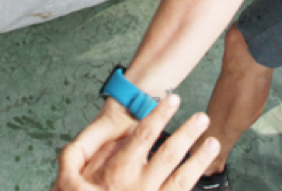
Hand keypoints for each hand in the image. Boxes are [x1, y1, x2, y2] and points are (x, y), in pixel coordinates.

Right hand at [55, 95, 218, 190]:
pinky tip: (204, 173)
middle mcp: (139, 186)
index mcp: (119, 171)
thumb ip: (75, 156)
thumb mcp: (69, 179)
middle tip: (202, 117)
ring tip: (212, 143)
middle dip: (187, 133)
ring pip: (182, 179)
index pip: (144, 135)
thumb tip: (81, 140)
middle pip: (170, 153)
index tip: (172, 99)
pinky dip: (192, 183)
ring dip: (198, 159)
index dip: (160, 115)